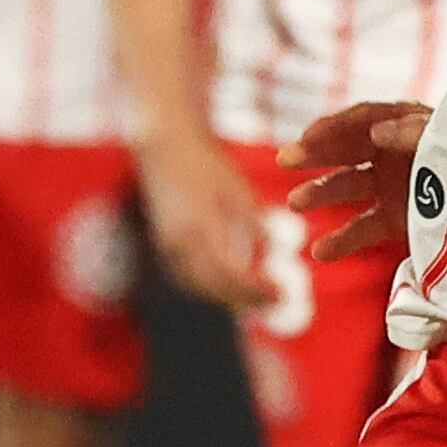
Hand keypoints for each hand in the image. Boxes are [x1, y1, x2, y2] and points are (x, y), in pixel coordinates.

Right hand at [141, 127, 271, 309]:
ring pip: (199, 287)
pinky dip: (210, 288)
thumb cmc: (207, 164)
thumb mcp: (238, 191)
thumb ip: (253, 226)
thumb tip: (271, 255)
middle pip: (215, 287)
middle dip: (248, 298)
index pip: (230, 274)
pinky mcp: (163, 246)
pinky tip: (232, 288)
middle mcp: (179, 242)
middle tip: (278, 300)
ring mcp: (167, 246)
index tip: (283, 294)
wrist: (165, 147)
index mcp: (200, 226)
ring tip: (260, 297)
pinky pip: (187, 278)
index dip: (257, 290)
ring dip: (229, 297)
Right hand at [284, 100, 431, 259]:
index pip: (363, 119)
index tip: (309, 136)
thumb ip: (413, 132)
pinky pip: (364, 227)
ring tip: (295, 205)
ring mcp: (392, 185)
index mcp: (406, 125)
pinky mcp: (397, 218)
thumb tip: (375, 133)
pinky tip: (320, 252)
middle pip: (347, 150)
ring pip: (349, 187)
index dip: (335, 126)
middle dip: (316, 154)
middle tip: (285, 161)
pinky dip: (343, 239)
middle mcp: (392, 153)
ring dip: (321, 193)